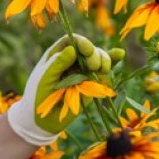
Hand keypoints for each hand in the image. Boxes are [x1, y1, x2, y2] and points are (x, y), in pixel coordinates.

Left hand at [7, 34, 122, 145]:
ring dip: (104, 61)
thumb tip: (72, 49)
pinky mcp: (93, 84)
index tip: (87, 50)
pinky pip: (104, 72)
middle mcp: (73, 59)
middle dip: (94, 55)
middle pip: (90, 49)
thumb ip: (57, 63)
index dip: (82, 42)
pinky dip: (113, 63)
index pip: (73, 41)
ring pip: (100, 59)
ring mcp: (84, 71)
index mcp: (59, 54)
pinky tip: (120, 54)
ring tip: (102, 69)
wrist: (43, 118)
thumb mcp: (44, 77)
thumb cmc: (38, 94)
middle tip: (92, 66)